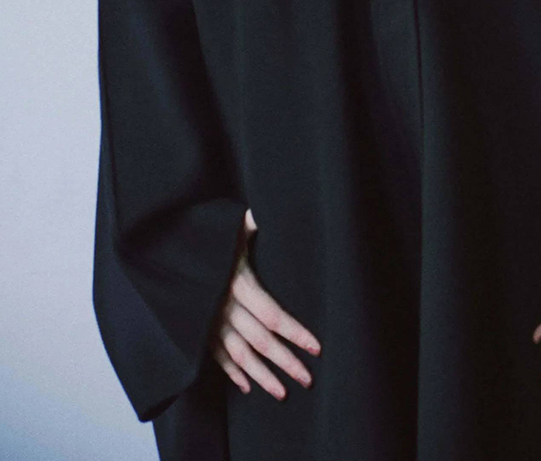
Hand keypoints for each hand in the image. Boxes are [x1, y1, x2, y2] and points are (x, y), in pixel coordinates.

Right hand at [210, 207, 321, 399]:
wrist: (155, 252)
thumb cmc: (200, 237)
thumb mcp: (226, 228)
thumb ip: (247, 225)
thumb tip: (263, 216)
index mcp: (236, 282)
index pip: (273, 315)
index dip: (296, 333)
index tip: (317, 348)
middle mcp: (223, 306)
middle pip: (260, 341)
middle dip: (286, 362)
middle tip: (308, 379)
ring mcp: (208, 322)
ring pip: (239, 355)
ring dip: (262, 376)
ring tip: (283, 392)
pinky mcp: (195, 330)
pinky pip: (215, 356)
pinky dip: (232, 372)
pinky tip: (247, 386)